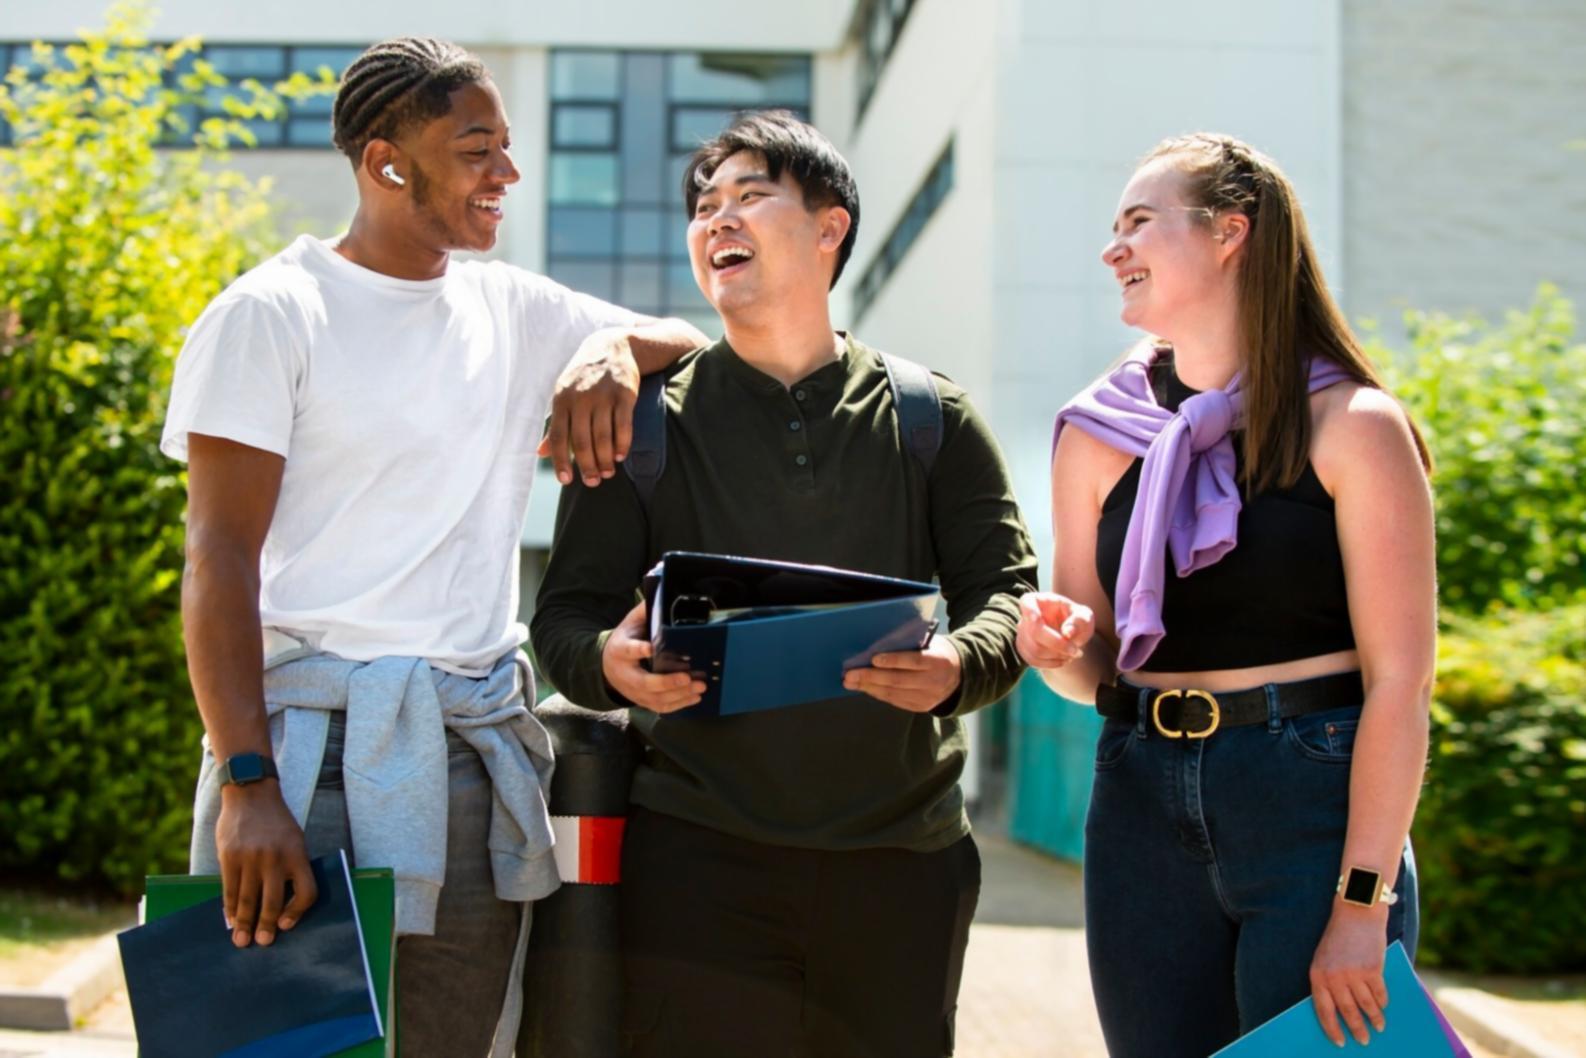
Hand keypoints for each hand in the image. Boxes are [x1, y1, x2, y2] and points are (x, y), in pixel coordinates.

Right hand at [214, 781, 316, 947]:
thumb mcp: (294, 839)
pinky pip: (230, 889)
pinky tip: (230, 918)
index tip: (288, 924)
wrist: (251, 794)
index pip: (306, 891)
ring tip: (241, 939)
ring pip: (248, 899)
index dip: (298, 911)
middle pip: (273, 900)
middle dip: (267, 925)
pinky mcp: (229, 857)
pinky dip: (230, 907)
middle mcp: (275, 857)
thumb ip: (291, 867)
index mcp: (297, 854)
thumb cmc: (276, 823)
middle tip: (263, 942)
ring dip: (244, 923)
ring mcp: (251, 858)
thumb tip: (284, 904)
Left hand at [540, 329, 640, 487]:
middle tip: (593, 482)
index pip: (559, 436)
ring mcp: (603, 395)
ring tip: (607, 473)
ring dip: (605, 459)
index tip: (566, 480)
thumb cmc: (583, 378)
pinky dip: (622, 444)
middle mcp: (581, 397)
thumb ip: (555, 425)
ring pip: (603, 436)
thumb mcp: (564, 396)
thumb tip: (540, 453)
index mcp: (562, 399)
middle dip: (587, 465)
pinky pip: (623, 425)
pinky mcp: (625, 394)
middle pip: (582, 440)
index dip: (561, 460)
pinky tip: (620, 456)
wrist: (611, 347)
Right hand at [601, 601, 706, 712]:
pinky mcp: (642, 701)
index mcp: (620, 650)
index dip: (639, 650)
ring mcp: (633, 691)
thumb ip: (645, 611)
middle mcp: (625, 674)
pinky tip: (695, 697)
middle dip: (667, 682)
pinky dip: (679, 705)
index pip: (628, 650)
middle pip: (644, 683)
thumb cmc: (625, 640)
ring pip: (655, 699)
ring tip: (699, 687)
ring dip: (678, 695)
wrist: (607, 666)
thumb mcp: (630, 623)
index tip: (650, 647)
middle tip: (688, 677)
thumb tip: (664, 592)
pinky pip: (660, 708)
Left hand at [843, 635, 961, 712]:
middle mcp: (933, 682)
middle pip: (898, 680)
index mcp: (938, 662)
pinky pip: (895, 701)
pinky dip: (878, 694)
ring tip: (850, 682)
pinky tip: (865, 688)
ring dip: (869, 688)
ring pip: (894, 693)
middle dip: (871, 677)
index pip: (914, 661)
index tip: (873, 659)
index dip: (893, 661)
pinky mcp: (920, 707)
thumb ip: (911, 645)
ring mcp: (927, 697)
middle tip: (850, 675)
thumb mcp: (932, 643)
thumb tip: (879, 645)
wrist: (959, 675)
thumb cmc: (938, 653)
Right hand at [1015, 592, 1093, 669]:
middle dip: (1057, 644)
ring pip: (1034, 649)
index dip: (1029, 611)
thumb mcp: (1085, 616)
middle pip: (1034, 632)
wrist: (1072, 634)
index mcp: (1040, 601)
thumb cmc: (1077, 620)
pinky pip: (1032, 660)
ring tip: (1072, 654)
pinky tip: (1063, 660)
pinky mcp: (1024, 649)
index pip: (1027, 602)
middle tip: (1076, 651)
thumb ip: (1079, 621)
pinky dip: (1050, 663)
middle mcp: (1027, 616)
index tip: (1037, 619)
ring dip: (1056, 655)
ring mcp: (1023, 633)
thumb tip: (1067, 633)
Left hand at [1310, 904, 1390, 1046]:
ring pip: (1366, 1006)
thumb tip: (1340, 1010)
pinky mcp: (1373, 970)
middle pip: (1347, 1012)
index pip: (1323, 1010)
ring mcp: (1354, 974)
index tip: (1340, 1042)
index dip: (1332, 1029)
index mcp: (1317, 975)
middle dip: (1357, 1029)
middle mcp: (1334, 977)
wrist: (1356, 912)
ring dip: (1374, 1019)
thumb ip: (1329, 981)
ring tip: (1379, 1027)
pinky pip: (1380, 994)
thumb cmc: (1339, 937)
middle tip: (1364, 1041)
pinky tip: (1384, 1007)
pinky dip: (1383, 1003)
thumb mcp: (1324, 958)